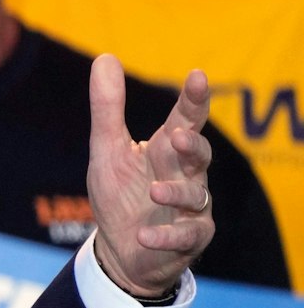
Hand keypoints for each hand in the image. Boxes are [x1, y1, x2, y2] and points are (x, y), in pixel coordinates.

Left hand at [86, 55, 215, 298]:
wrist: (120, 250)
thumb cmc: (119, 195)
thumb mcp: (107, 150)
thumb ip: (108, 109)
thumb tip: (105, 57)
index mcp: (166, 149)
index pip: (186, 118)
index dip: (193, 98)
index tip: (197, 76)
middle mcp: (186, 175)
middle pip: (201, 153)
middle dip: (193, 144)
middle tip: (178, 136)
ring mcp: (191, 207)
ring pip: (196, 195)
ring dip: (177, 192)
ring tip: (154, 191)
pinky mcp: (190, 238)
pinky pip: (185, 236)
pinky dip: (165, 236)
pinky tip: (144, 235)